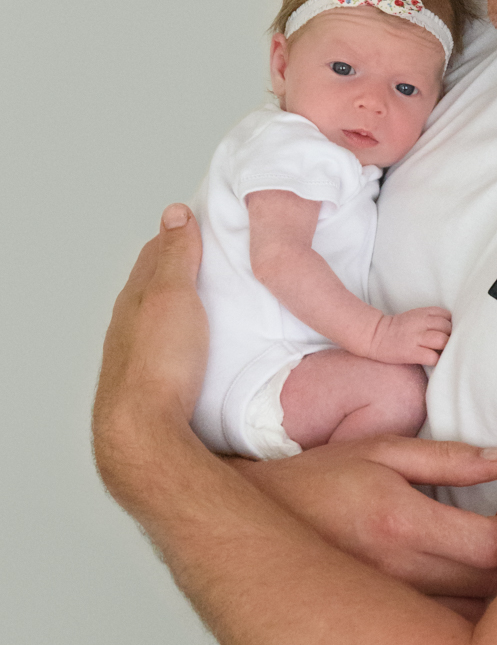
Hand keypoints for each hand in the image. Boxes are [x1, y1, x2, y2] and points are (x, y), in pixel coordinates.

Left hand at [93, 204, 207, 505]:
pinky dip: (188, 333)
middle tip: (216, 257)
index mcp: (136, 296)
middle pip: (157, 285)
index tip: (205, 224)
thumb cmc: (160, 361)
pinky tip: (205, 342)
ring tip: (216, 298)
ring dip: (186, 305)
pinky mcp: (155, 382)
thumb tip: (176, 213)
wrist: (145, 431)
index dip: (179, 234)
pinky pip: (172, 346)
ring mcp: (141, 355)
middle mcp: (131, 324)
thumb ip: (176, 254)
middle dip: (182, 268)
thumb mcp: (172, 293)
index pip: (155, 253)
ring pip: (163, 318)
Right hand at [229, 435, 496, 610]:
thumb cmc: (319, 479)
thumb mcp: (382, 450)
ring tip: (476, 560)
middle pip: (486, 587)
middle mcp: (393, 571)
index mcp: (398, 520)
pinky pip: (436, 635)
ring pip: (467, 618)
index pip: (487, 546)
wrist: (254, 521)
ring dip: (484, 592)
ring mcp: (384, 606)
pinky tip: (450, 588)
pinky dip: (456, 615)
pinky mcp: (374, 626)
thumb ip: (448, 458)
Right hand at [368, 306, 451, 364]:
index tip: (447, 333)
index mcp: (423, 313)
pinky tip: (434, 361)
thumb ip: (431, 318)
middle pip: (448, 328)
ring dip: (446, 348)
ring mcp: (416, 338)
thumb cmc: (398, 328)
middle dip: (450, 337)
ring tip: (442, 353)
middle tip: (446, 345)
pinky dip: (437, 360)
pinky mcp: (411, 352)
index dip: (450, 326)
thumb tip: (450, 330)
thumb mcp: (415, 315)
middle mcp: (421, 323)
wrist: (375, 335)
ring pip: (442, 340)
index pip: (447, 316)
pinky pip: (433, 357)